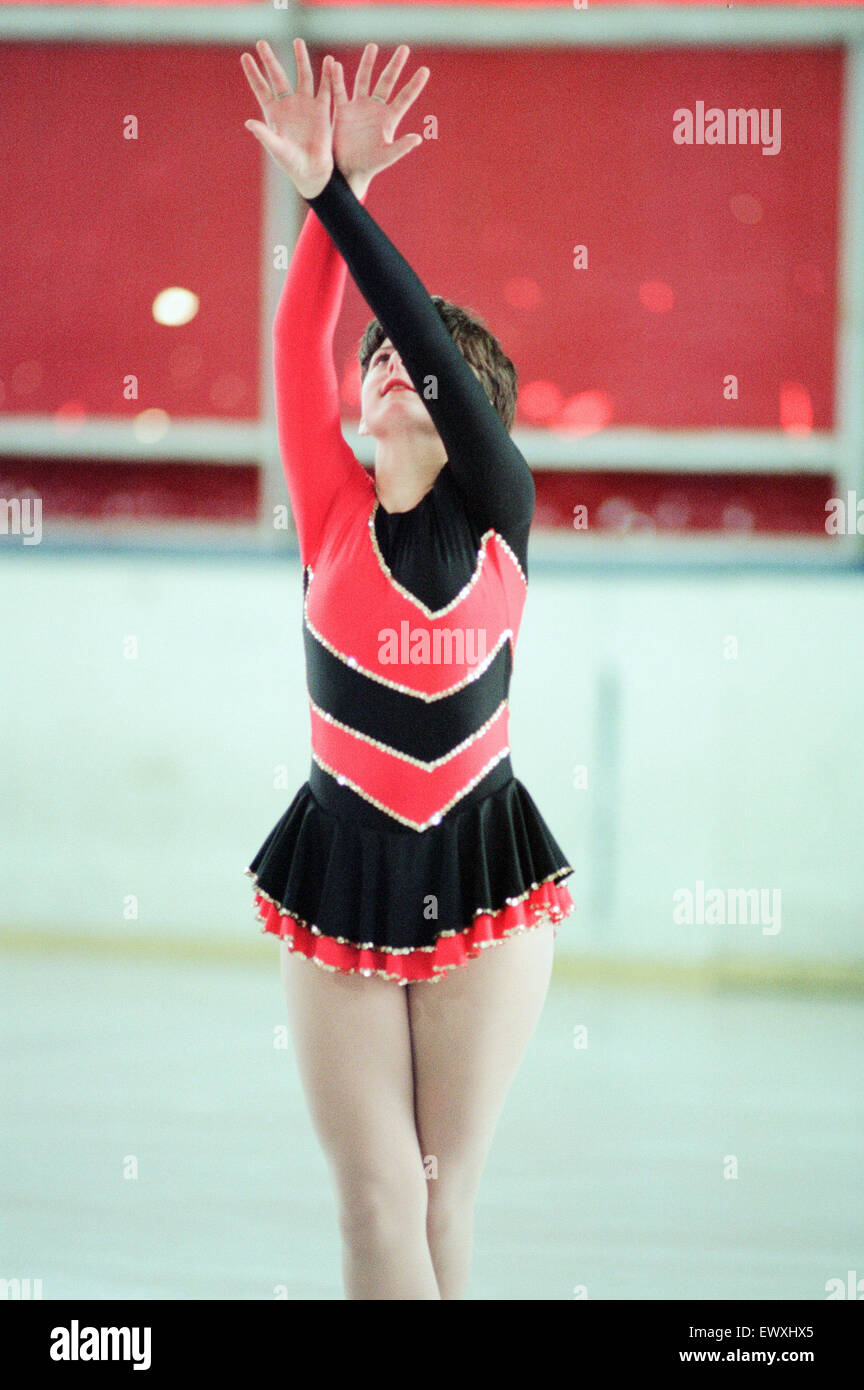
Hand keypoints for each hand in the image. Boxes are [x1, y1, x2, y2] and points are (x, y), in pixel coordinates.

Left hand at [241, 39, 333, 198]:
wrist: (313, 173)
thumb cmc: (292, 164)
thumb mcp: (277, 149)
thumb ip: (264, 135)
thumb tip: (249, 123)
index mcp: (274, 113)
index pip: (261, 88)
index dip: (253, 73)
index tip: (245, 56)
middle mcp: (289, 105)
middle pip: (278, 76)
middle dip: (270, 60)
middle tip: (261, 43)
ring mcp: (306, 105)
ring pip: (303, 76)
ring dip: (301, 59)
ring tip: (298, 41)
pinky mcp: (322, 110)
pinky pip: (325, 88)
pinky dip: (328, 76)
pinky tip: (330, 62)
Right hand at [330, 44, 428, 193]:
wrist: (348, 172)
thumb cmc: (369, 166)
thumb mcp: (386, 157)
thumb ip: (401, 147)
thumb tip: (418, 138)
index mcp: (389, 119)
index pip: (405, 98)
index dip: (414, 84)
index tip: (425, 70)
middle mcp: (376, 109)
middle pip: (387, 82)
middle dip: (395, 65)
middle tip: (404, 48)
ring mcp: (359, 108)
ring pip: (364, 80)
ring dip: (368, 63)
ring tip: (372, 46)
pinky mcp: (343, 111)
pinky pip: (340, 91)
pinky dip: (337, 78)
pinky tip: (335, 65)